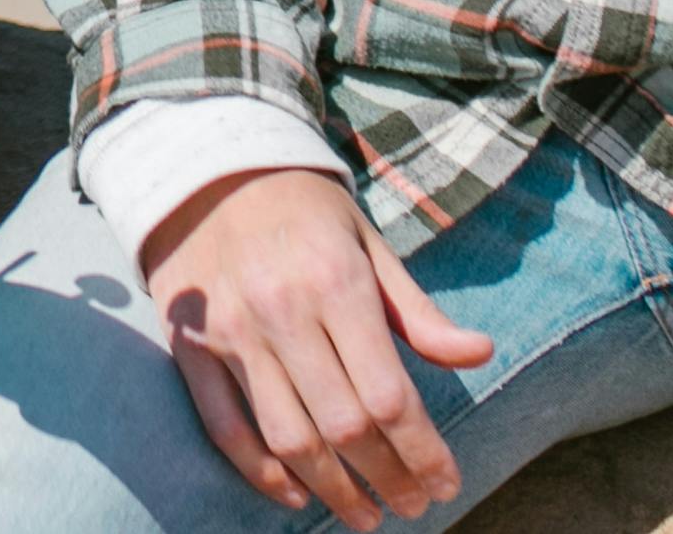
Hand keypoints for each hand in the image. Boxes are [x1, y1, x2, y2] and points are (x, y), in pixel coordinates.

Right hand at [140, 166, 492, 524]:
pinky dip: (261, 473)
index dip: (424, 451)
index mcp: (336, 282)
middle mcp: (282, 311)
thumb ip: (417, 312)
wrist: (206, 172)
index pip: (389, 393)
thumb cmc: (304, 212)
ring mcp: (231, 334)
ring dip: (334, 490)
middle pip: (344, 426)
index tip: (447, 482)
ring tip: (367, 515)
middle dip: (389, 478)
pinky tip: (297, 495)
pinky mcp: (191, 350)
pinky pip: (226, 429)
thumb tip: (480, 355)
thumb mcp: (368, 245)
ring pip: (288, 438)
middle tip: (414, 506)